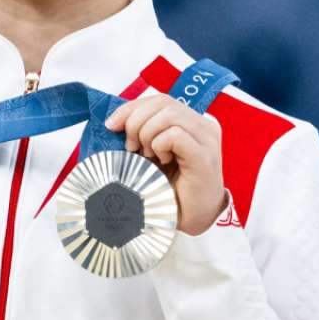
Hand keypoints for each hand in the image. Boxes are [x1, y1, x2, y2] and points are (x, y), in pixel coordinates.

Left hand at [104, 94, 226, 235]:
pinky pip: (175, 134)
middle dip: (136, 121)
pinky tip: (162, 162)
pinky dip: (159, 145)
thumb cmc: (173, 189)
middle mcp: (203, 126)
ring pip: (169, 114)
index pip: (160, 100)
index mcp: (192, 122)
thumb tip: (113, 121)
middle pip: (163, 103)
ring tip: (147, 156)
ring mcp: (207, 140)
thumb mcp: (152, 155)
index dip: (132, 107)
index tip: (111, 125)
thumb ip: (143, 134)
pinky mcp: (204, 155)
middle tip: (131, 148)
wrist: (194, 220)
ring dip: (147, 134)